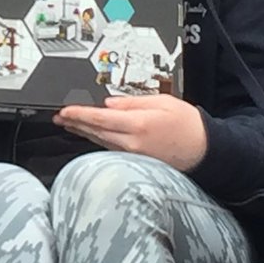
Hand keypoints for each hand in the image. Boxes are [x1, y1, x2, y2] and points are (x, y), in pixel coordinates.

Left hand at [53, 93, 206, 171]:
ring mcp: (133, 155)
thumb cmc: (188, 125)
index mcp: (138, 124)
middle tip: (58, 116)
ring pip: (100, 141)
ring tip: (68, 123)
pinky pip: (110, 148)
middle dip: (74, 123)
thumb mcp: (163, 102)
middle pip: (95, 131)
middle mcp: (132, 142)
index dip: (79, 114)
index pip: (100, 119)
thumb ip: (133, 102)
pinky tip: (89, 134)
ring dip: (82, 131)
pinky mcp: (135, 161)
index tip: (64, 110)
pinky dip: (96, 139)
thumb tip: (109, 103)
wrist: (205, 151)